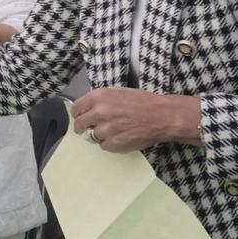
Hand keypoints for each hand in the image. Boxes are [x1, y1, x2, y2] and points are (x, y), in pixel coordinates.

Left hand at [69, 87, 194, 151]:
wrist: (161, 116)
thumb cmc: (142, 102)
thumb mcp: (118, 93)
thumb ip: (101, 100)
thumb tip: (88, 109)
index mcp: (99, 97)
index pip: (76, 108)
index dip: (78, 114)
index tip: (81, 117)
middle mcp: (98, 113)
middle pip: (79, 124)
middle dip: (83, 127)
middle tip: (89, 129)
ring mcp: (105, 130)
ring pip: (91, 136)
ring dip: (100, 135)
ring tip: (114, 131)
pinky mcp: (113, 143)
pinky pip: (103, 146)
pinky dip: (110, 143)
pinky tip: (121, 137)